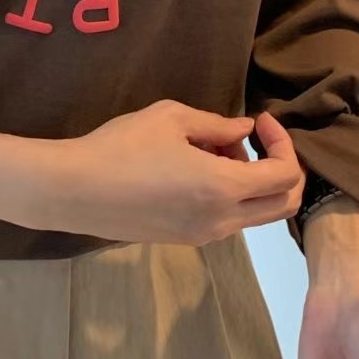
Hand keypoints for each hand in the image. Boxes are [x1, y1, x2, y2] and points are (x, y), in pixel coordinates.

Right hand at [52, 103, 304, 245]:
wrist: (74, 191)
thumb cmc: (121, 148)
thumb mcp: (170, 119)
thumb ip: (217, 124)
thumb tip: (244, 130)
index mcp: (223, 188)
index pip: (285, 174)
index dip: (283, 142)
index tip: (258, 120)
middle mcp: (222, 220)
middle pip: (283, 204)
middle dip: (281, 168)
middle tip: (253, 140)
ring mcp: (204, 235)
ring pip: (255, 213)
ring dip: (251, 181)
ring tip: (213, 148)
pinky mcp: (184, 239)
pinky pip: (227, 219)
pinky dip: (229, 194)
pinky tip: (195, 168)